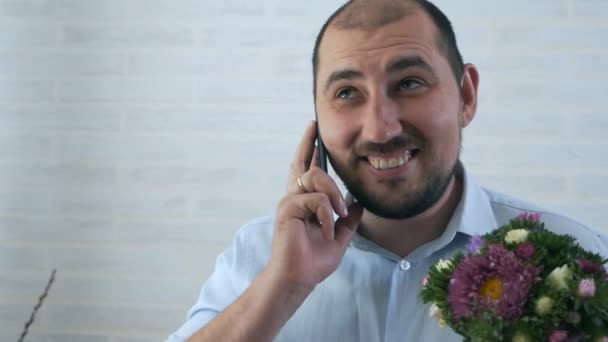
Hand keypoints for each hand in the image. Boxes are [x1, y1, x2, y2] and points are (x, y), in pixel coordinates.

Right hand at [267, 121, 362, 293]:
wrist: (300, 277)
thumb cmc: (314, 260)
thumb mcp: (340, 236)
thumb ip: (348, 219)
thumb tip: (358, 201)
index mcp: (305, 203)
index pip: (307, 171)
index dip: (309, 150)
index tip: (313, 132)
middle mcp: (295, 198)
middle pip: (303, 164)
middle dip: (309, 144)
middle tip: (313, 127)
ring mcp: (290, 201)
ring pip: (316, 178)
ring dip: (333, 195)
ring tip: (340, 215)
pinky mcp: (288, 208)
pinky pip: (316, 200)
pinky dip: (327, 216)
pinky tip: (328, 231)